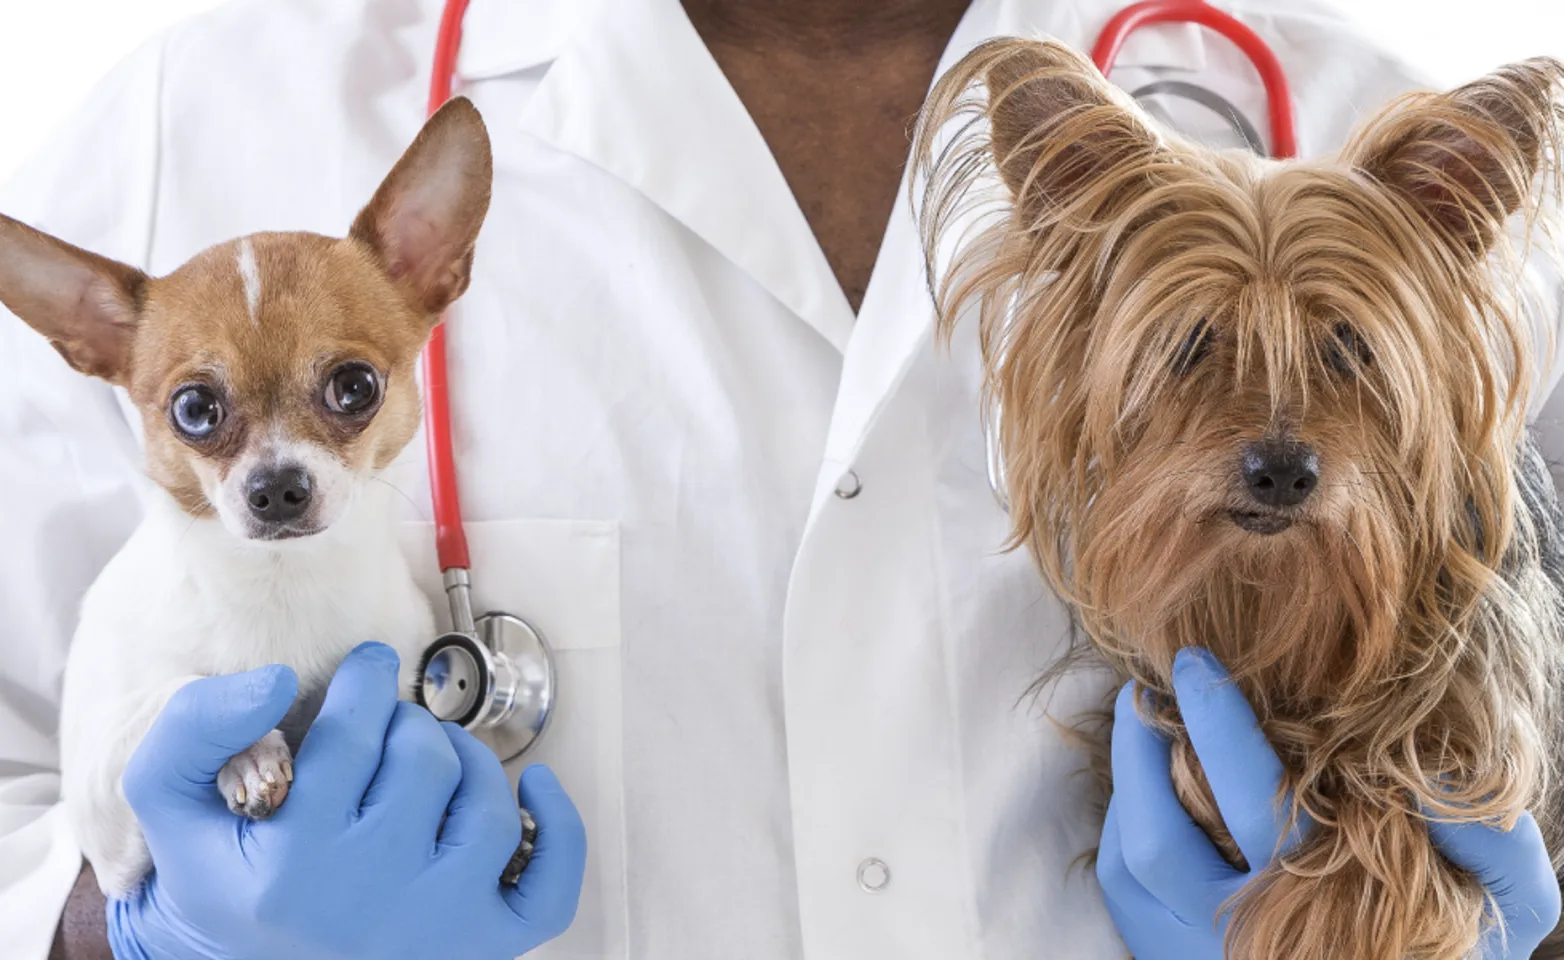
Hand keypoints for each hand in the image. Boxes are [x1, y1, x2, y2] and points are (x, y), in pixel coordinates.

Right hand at [106, 642, 586, 959]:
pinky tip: (533, 788)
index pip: (355, 732)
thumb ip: (194, 729)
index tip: (369, 666)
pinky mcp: (482, 946)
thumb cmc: (225, 876)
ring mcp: (435, 928)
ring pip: (488, 810)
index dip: (367, 679)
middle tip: (387, 731)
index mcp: (295, 861)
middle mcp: (371, 898)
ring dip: (469, 763)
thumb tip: (278, 679)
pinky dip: (559, 831)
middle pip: (425, 761)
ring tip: (432, 760)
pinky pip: (551, 887)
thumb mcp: (172, 804)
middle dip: (408, 725)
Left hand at [1095, 647, 1560, 958]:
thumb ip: (1491, 846)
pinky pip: (1125, 889)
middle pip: (1162, 841)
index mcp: (1322, 913)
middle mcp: (1246, 941)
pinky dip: (1128, 826)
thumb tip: (1429, 774)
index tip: (1195, 663)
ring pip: (1133, 864)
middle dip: (1144, 747)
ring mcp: (1198, 957)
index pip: (1257, 807)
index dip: (1219, 728)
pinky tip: (1150, 785)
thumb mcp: (1505, 908)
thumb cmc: (1456, 953)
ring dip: (1128, 782)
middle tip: (1150, 680)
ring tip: (1143, 716)